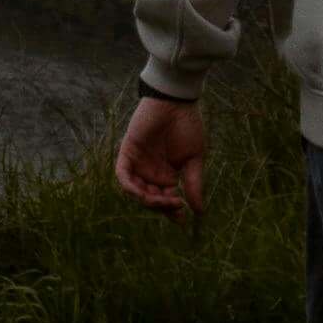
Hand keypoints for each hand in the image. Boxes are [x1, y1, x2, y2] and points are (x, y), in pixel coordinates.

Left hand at [114, 89, 206, 220]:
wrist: (176, 101)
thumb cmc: (187, 126)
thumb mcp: (194, 159)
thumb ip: (193, 184)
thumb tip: (199, 211)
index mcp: (167, 174)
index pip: (166, 199)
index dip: (171, 212)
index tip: (182, 220)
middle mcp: (151, 172)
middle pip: (151, 199)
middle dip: (162, 206)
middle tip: (177, 205)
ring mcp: (138, 164)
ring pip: (137, 192)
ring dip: (149, 200)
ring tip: (165, 200)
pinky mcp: (127, 153)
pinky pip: (123, 177)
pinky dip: (131, 188)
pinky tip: (144, 194)